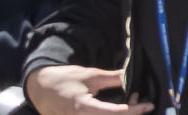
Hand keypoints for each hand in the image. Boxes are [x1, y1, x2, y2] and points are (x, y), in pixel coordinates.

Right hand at [26, 64, 152, 114]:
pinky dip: (111, 113)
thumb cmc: (64, 80)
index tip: (147, 104)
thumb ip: (112, 78)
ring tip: (132, 101)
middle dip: (131, 112)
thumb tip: (131, 77)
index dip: (133, 110)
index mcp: (83, 108)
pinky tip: (120, 107)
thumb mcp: (90, 76)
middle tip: (141, 100)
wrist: (40, 88)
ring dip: (122, 114)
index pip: (113, 113)